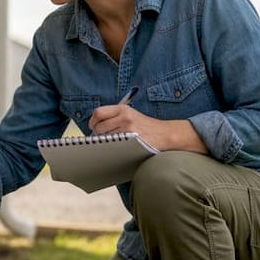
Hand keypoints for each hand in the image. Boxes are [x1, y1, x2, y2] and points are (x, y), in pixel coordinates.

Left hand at [87, 107, 206, 152]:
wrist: (166, 134)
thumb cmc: (147, 127)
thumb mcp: (132, 115)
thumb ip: (115, 117)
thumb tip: (95, 127)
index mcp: (123, 109)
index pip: (98, 113)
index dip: (93, 121)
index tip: (93, 127)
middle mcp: (124, 117)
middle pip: (99, 127)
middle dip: (98, 135)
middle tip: (102, 140)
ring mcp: (128, 130)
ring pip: (105, 138)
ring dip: (105, 143)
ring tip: (112, 145)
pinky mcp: (131, 141)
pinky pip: (113, 146)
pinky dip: (111, 149)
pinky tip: (116, 150)